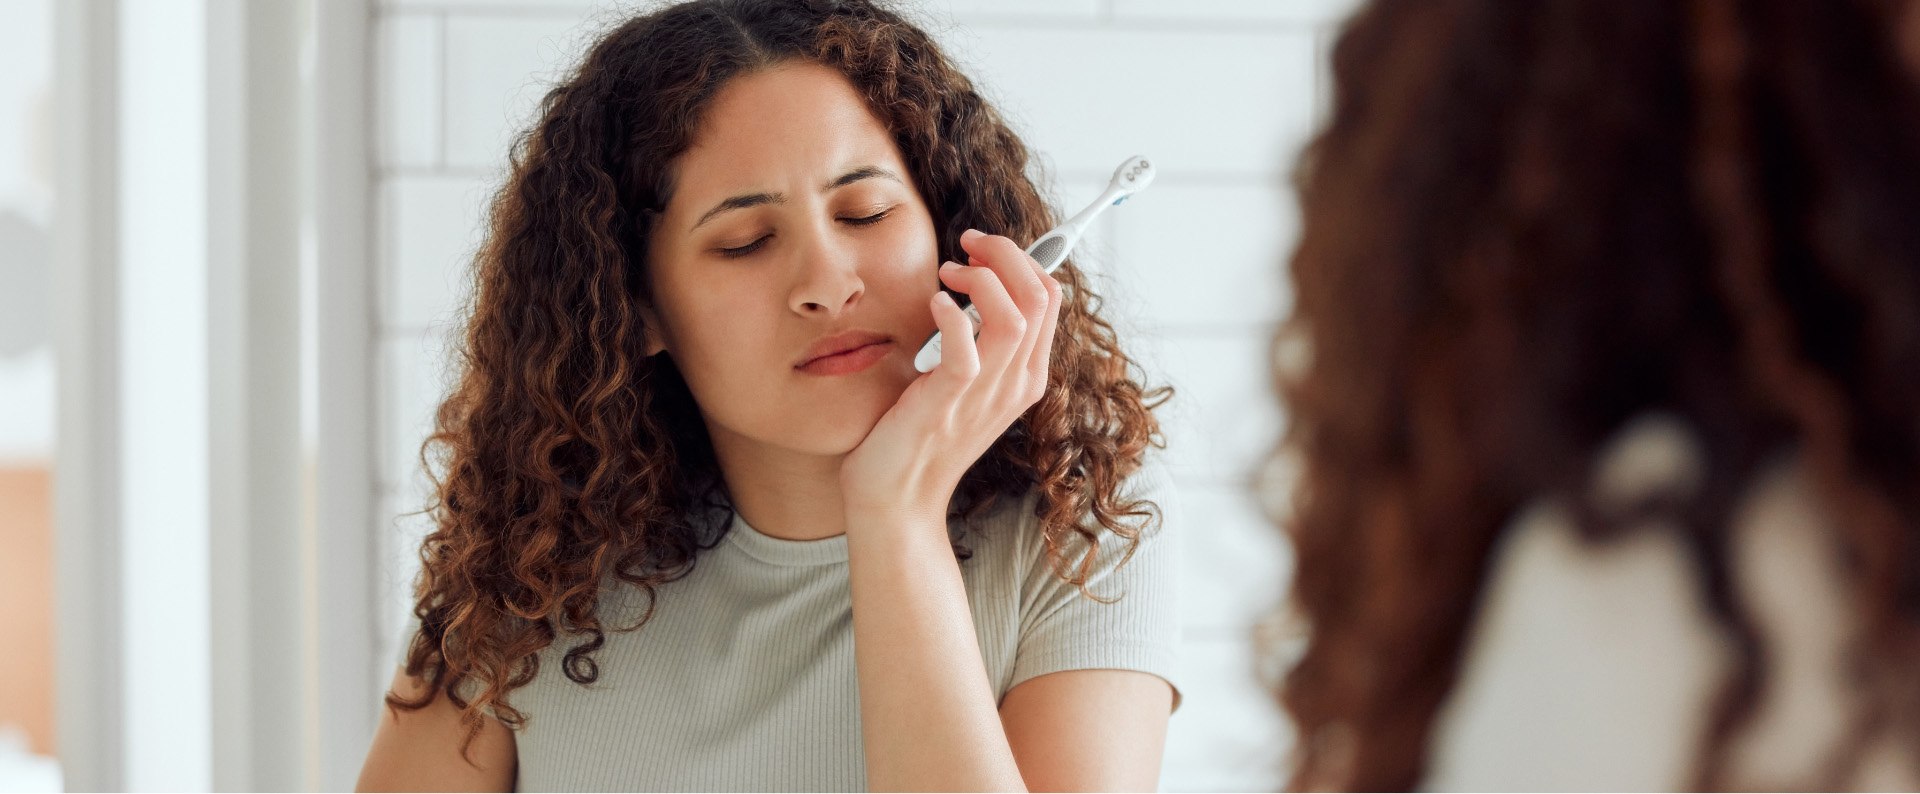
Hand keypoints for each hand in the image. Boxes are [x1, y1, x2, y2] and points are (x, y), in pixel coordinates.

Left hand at [839, 228, 1063, 524]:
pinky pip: (966, 349)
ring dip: (982, 279)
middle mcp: (1017, 383)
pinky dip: (951, 314)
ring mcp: (987, 395)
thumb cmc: (921, 435)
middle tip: (967, 246)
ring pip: (1015, 315)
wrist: (898, 498)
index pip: (1049, 298)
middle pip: (1040, 296)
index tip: (979, 251)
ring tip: (948, 274)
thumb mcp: (966, 383)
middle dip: (1006, 254)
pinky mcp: (949, 402)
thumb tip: (974, 285)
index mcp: (1026, 376)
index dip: (1019, 259)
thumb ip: (980, 342)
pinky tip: (933, 303)